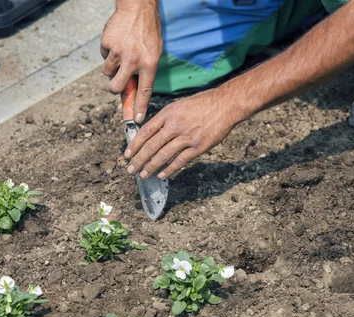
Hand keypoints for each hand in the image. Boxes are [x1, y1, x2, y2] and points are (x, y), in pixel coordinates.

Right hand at [100, 1, 161, 122]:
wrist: (137, 8)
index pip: (144, 92)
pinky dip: (108, 52)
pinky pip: (103, 55)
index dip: (139, 107)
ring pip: (107, 72)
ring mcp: (119, 52)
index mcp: (149, 64)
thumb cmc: (148, 32)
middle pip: (116, 87)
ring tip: (121, 53)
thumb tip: (133, 90)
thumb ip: (144, 71)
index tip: (136, 119)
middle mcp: (134, 60)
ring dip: (112, 67)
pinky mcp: (107, 43)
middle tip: (116, 84)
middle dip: (114, 89)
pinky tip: (117, 41)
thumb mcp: (154, 52)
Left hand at [124, 88, 244, 179]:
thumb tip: (153, 133)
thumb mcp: (180, 105)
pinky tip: (162, 175)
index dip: (135, 145)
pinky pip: (180, 161)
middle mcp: (175, 125)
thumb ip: (167, 118)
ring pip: (164, 155)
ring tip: (143, 175)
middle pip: (152, 146)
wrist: (226, 104)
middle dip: (139, 160)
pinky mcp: (199, 146)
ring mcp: (187, 137)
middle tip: (130, 169)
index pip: (146, 131)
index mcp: (168, 113)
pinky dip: (170, 169)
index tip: (127, 154)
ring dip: (151, 167)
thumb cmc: (204, 103)